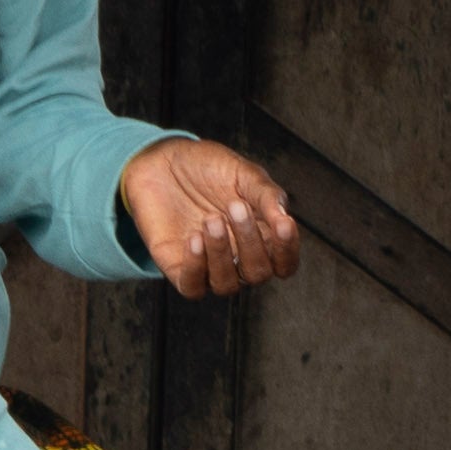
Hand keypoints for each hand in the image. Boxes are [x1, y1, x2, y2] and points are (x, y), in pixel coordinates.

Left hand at [118, 136, 300, 300]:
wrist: (163, 162)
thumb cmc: (208, 168)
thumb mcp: (244, 174)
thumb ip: (267, 196)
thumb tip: (285, 220)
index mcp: (261, 238)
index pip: (284, 264)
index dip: (287, 251)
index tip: (283, 224)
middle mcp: (238, 258)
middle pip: (257, 274)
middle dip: (250, 243)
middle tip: (235, 206)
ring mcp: (208, 267)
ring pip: (226, 285)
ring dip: (221, 253)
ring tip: (211, 218)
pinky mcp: (179, 269)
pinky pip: (193, 287)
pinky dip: (196, 266)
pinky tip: (193, 238)